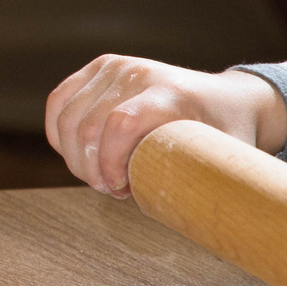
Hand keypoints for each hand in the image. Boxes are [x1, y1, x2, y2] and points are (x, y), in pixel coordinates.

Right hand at [44, 54, 286, 197]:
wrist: (228, 98)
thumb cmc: (227, 136)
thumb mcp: (226, 160)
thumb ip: (203, 185)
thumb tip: (178, 218)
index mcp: (172, 94)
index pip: (120, 123)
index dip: (108, 163)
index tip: (120, 190)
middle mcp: (139, 73)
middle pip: (88, 124)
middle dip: (89, 168)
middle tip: (110, 190)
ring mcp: (115, 66)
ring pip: (66, 116)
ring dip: (73, 156)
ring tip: (98, 177)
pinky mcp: (99, 67)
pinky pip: (58, 102)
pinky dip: (60, 135)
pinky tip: (78, 156)